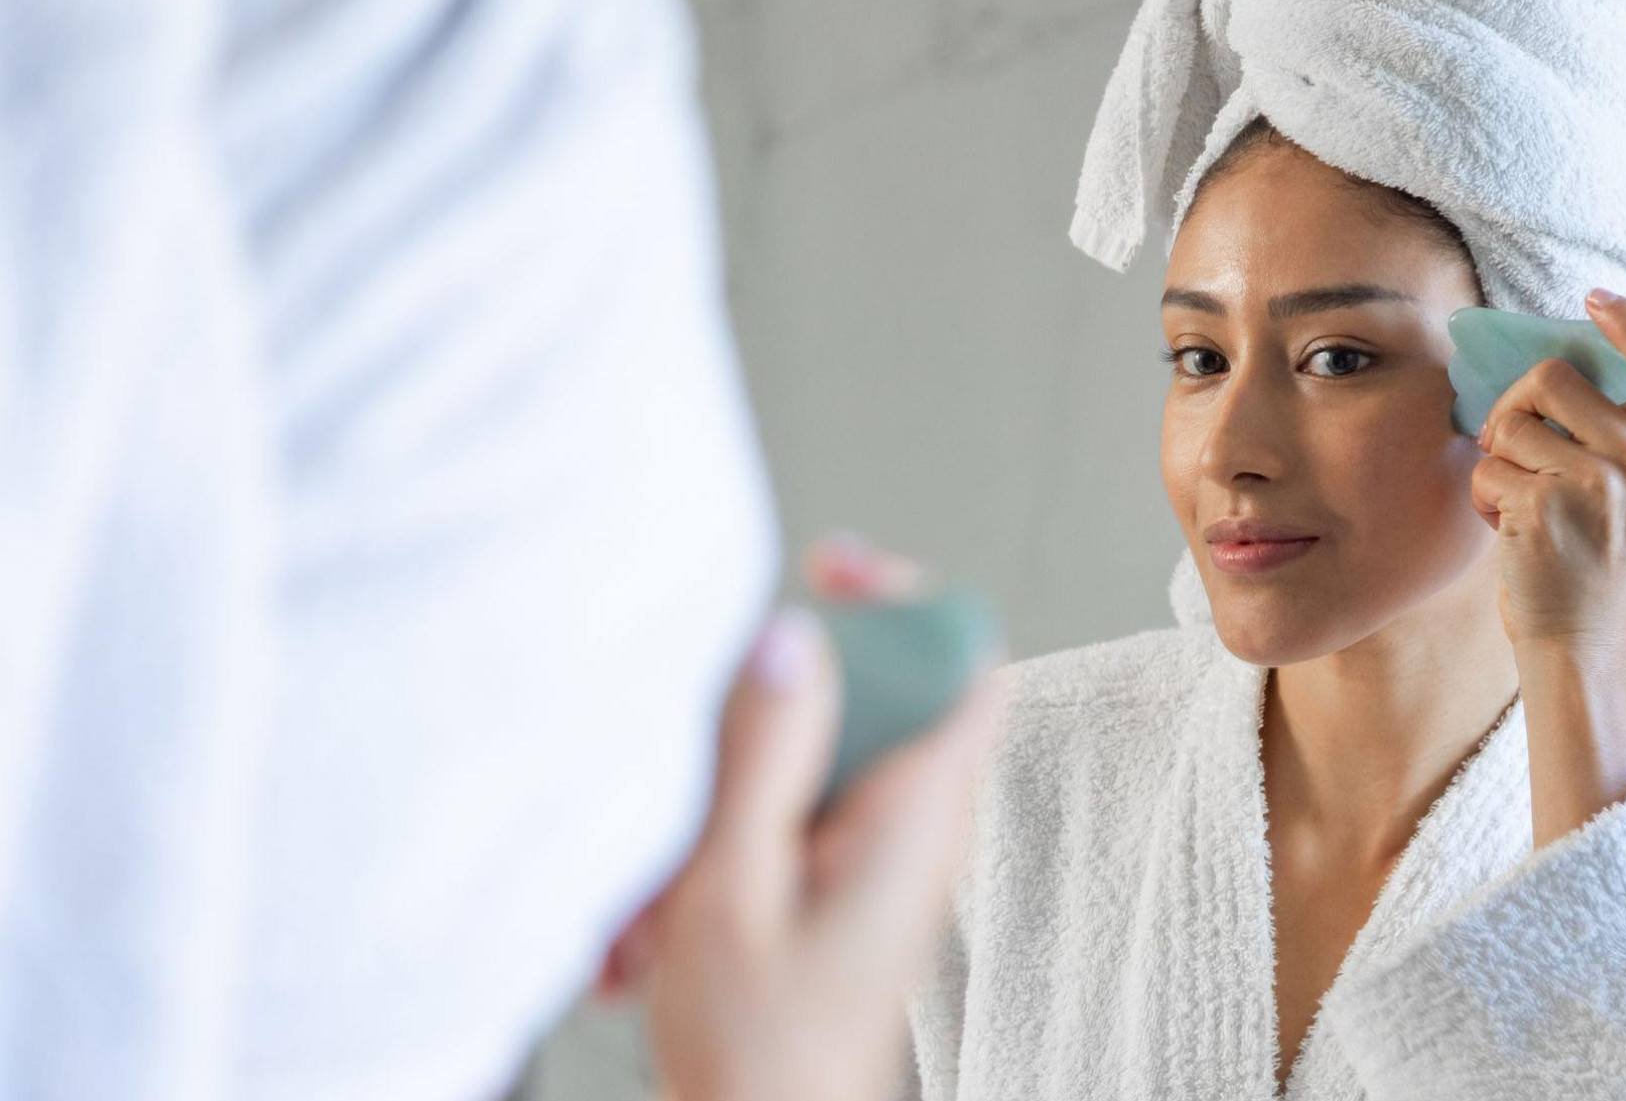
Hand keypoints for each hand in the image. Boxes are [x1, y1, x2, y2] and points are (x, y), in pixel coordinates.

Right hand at [595, 533, 1009, 1100]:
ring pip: (806, 756)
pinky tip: (660, 919)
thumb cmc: (760, 1056)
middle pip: (866, 693)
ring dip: (718, 797)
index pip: (965, 658)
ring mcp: (876, 854)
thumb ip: (765, 755)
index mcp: (914, 815)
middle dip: (758, 716)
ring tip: (662, 887)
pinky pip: (781, 814)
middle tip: (692, 758)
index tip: (825, 572)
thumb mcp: (734, 888)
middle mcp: (913, 827)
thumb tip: (794, 635)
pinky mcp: (835, 881)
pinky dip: (714, 845)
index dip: (904, 596)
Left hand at [1467, 288, 1625, 658]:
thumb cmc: (1592, 562)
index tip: (1596, 298)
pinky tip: (1512, 534)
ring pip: (1510, 422)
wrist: (1583, 643)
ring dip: (1498, 461)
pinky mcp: (1545, 505)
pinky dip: (1485, 500)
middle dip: (1515, 405)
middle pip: (1553, 376)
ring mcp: (1596, 481)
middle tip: (1514, 448)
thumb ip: (1606, 434)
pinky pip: (1487, 469)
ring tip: (1521, 505)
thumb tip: (1543, 371)